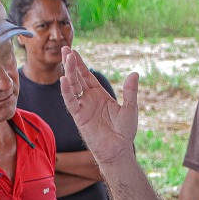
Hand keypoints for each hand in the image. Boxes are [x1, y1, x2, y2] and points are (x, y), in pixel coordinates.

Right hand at [60, 47, 138, 166]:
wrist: (118, 150)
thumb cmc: (124, 132)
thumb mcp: (130, 108)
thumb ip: (130, 92)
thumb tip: (135, 73)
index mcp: (100, 95)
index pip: (87, 76)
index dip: (81, 64)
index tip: (74, 51)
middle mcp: (89, 99)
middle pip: (77, 78)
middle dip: (71, 64)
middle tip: (65, 49)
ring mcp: (83, 107)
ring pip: (73, 86)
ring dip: (69, 72)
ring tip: (67, 58)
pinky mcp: (79, 117)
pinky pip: (71, 102)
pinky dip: (66, 91)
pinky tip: (64, 79)